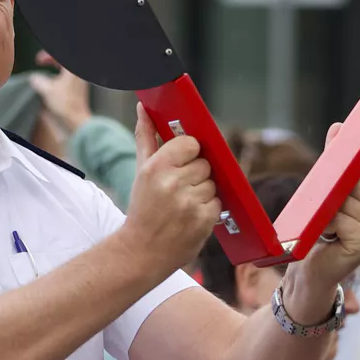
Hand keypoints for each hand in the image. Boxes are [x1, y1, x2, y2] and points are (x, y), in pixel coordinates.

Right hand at [29, 54, 91, 136]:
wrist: (77, 121)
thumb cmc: (65, 104)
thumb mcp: (47, 90)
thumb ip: (38, 80)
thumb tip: (33, 78)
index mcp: (72, 70)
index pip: (59, 56)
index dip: (47, 56)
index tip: (38, 61)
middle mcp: (78, 74)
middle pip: (63, 63)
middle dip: (51, 61)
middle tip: (41, 63)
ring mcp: (80, 82)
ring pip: (65, 72)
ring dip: (54, 71)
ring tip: (44, 76)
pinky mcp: (78, 91)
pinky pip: (67, 80)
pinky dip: (58, 80)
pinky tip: (51, 87)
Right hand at [121, 102, 220, 275]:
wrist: (141, 252)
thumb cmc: (142, 209)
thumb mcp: (141, 172)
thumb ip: (146, 137)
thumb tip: (143, 108)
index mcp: (156, 168)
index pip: (191, 144)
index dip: (188, 154)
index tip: (180, 164)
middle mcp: (173, 184)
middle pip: (204, 164)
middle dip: (195, 175)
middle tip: (178, 190)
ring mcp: (190, 203)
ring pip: (212, 184)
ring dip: (202, 193)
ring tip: (182, 205)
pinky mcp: (203, 221)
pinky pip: (218, 203)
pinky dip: (208, 210)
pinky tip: (190, 217)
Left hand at [284, 122, 359, 315]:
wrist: (312, 269)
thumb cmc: (320, 230)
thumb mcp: (326, 191)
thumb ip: (335, 161)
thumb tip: (339, 127)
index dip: (351, 170)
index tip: (338, 176)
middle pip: (358, 182)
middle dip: (335, 194)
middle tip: (329, 214)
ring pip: (347, 200)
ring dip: (329, 212)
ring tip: (329, 227)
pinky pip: (342, 217)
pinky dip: (329, 224)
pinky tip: (330, 237)